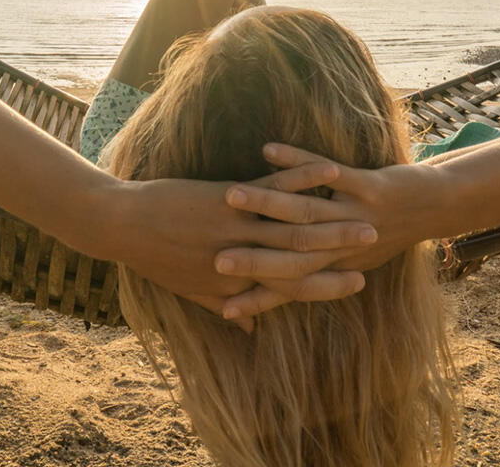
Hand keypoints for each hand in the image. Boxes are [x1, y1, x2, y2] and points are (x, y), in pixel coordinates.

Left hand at [100, 159, 378, 320]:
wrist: (121, 226)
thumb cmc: (155, 258)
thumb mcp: (191, 290)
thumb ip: (224, 305)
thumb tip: (246, 328)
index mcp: (236, 284)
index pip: (292, 289)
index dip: (328, 286)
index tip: (358, 282)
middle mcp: (242, 260)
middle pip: (303, 260)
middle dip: (344, 254)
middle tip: (377, 247)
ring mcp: (237, 228)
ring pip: (296, 227)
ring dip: (335, 221)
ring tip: (367, 217)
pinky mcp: (227, 199)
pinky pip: (273, 188)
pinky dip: (301, 178)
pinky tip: (327, 171)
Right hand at [214, 142, 443, 316]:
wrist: (434, 208)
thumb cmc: (384, 234)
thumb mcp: (350, 263)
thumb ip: (312, 278)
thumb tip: (297, 297)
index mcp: (336, 267)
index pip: (288, 287)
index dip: (256, 297)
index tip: (221, 305)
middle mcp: (344, 247)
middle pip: (289, 254)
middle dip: (249, 256)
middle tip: (212, 257)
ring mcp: (356, 215)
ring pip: (303, 211)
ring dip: (265, 202)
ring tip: (230, 197)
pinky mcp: (368, 187)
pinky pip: (327, 172)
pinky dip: (296, 161)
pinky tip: (267, 150)